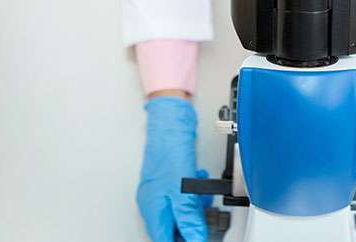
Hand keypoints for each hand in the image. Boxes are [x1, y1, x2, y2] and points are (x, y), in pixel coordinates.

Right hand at [137, 97, 206, 241]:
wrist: (169, 125)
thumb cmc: (170, 152)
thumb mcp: (183, 190)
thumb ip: (189, 217)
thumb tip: (196, 237)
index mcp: (152, 209)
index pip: (163, 239)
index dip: (182, 241)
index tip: (197, 238)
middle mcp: (151, 203)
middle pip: (170, 228)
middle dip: (188, 225)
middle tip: (203, 220)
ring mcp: (158, 193)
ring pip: (176, 213)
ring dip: (192, 210)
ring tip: (203, 201)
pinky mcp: (165, 183)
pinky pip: (179, 198)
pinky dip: (191, 197)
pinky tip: (200, 186)